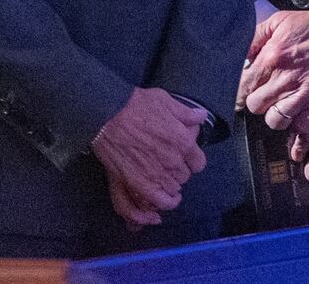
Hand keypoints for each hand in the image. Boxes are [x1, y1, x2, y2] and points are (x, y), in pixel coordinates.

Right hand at [92, 87, 206, 227]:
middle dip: (178, 171)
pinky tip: (158, 208)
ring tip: (162, 183)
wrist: (107, 113)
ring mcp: (156, 175)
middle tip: (167, 164)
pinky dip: (160, 206)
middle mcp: (173, 162)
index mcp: (183, 142)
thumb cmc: (136, 104)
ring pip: (172, 191)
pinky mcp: (137, 183)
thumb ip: (186, 113)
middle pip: (184, 177)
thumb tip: (201, 117)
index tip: (184, 157)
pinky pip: (156, 202)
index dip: (192, 160)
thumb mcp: (165, 100)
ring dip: (169, 188)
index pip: (199, 163)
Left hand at [238, 4, 308, 179]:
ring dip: (275, 115)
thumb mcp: (280, 21)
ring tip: (280, 107)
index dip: (239, 92)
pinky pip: (302, 128)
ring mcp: (307, 95)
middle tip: (263, 98)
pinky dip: (298, 126)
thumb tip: (239, 55)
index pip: (243, 86)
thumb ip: (255, 37)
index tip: (242, 94)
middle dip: (257, 102)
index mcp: (274, 56)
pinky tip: (297, 118)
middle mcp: (288, 78)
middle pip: (256, 105)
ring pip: (275, 121)